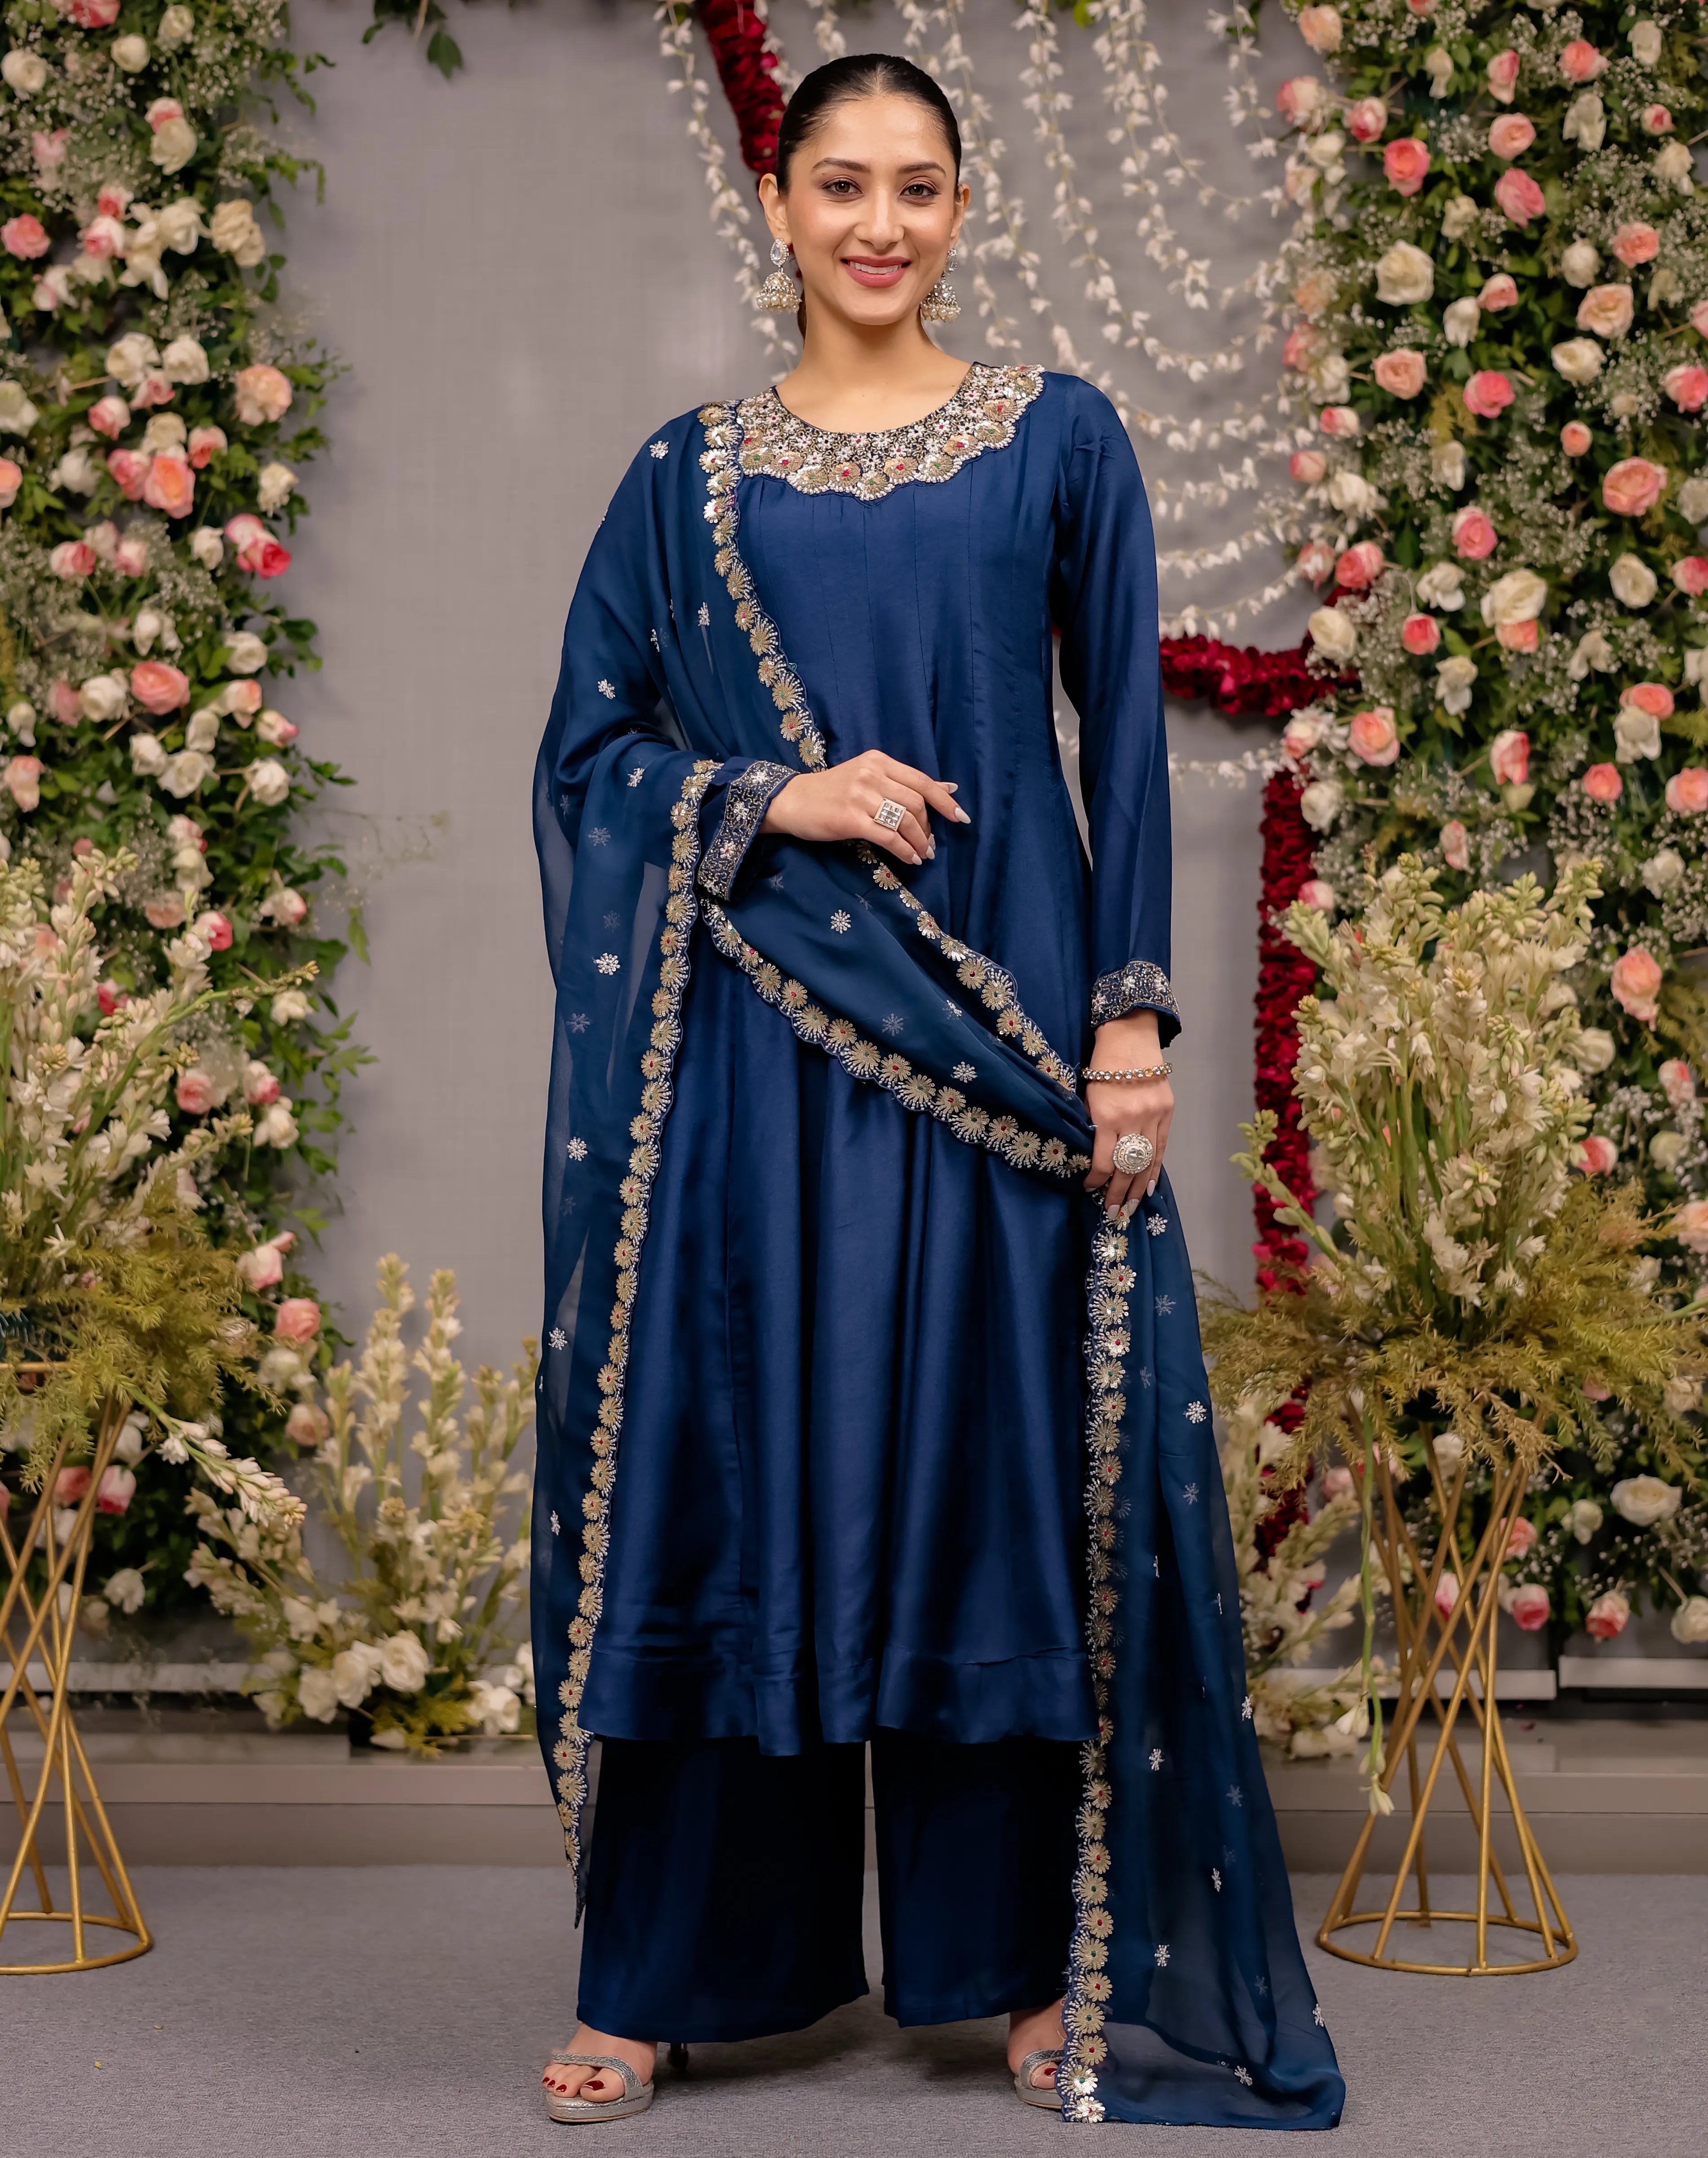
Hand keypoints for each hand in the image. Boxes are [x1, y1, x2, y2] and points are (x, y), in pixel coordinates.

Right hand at [761, 748, 968, 868]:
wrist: (792, 801)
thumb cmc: (831, 792)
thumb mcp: (867, 777)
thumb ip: (903, 782)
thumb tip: (949, 788)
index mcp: (878, 761)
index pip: (921, 780)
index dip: (944, 801)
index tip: (960, 817)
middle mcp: (872, 774)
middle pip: (917, 802)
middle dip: (929, 827)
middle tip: (930, 845)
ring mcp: (861, 796)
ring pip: (905, 820)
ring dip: (919, 841)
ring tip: (922, 854)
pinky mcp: (850, 819)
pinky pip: (888, 837)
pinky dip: (904, 850)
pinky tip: (910, 859)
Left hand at [1083, 1011, 1172, 1219]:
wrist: (1130, 1035)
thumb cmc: (1101, 1065)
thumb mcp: (1088, 1095)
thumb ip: (1092, 1126)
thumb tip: (1092, 1158)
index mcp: (1107, 1116)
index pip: (1103, 1161)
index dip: (1096, 1180)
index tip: (1089, 1189)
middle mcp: (1133, 1119)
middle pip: (1127, 1167)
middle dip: (1118, 1193)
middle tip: (1113, 1213)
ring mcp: (1153, 1116)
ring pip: (1146, 1161)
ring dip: (1138, 1188)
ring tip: (1131, 1208)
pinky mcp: (1168, 1111)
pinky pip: (1162, 1147)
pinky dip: (1155, 1169)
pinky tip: (1149, 1186)